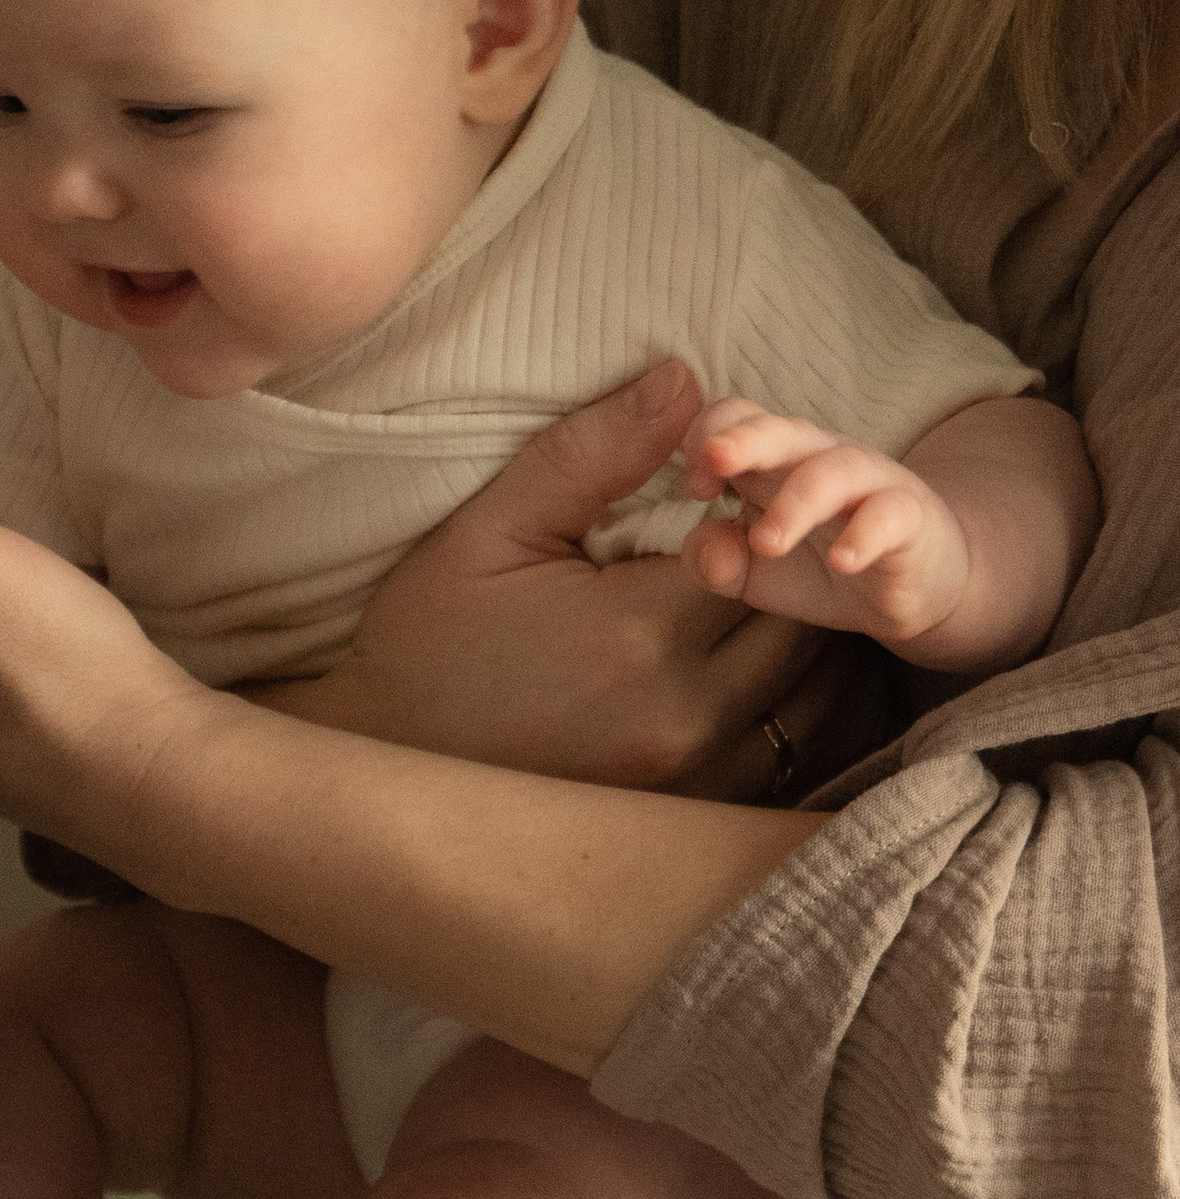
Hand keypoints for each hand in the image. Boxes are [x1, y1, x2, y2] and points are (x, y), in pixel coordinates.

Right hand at [315, 358, 843, 797]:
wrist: (381, 761)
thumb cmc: (427, 639)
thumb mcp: (493, 528)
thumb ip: (593, 453)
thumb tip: (683, 380)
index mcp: (639, 636)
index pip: (763, 551)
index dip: (756, 519)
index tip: (720, 511)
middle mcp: (680, 717)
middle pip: (808, 625)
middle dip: (794, 581)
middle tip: (755, 553)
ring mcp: (690, 779)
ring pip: (816, 700)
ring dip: (809, 649)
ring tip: (764, 612)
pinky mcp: (686, 818)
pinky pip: (790, 761)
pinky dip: (796, 715)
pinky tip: (759, 679)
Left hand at [683, 398, 969, 648]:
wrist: (911, 581)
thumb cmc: (820, 563)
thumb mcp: (752, 573)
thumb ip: (714, 560)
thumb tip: (704, 543)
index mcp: (774, 463)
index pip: (737, 422)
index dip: (708, 439)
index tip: (695, 487)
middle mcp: (820, 460)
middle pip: (783, 432)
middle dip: (745, 440)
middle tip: (712, 463)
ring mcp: (869, 485)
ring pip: (834, 472)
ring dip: (797, 502)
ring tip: (766, 543)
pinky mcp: (909, 521)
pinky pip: (891, 516)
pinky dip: (867, 535)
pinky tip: (845, 560)